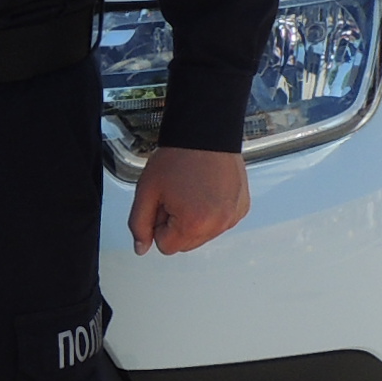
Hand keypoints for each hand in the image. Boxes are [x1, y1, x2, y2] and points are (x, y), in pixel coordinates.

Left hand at [129, 145, 248, 255]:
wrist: (205, 132)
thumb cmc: (178, 157)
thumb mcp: (147, 191)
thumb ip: (139, 224)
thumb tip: (141, 248)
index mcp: (194, 223)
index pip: (166, 246)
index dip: (159, 224)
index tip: (163, 203)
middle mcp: (218, 224)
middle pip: (186, 244)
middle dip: (176, 224)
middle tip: (176, 195)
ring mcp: (232, 216)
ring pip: (203, 234)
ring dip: (194, 219)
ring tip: (192, 190)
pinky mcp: (242, 208)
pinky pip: (220, 222)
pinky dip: (211, 211)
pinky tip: (206, 190)